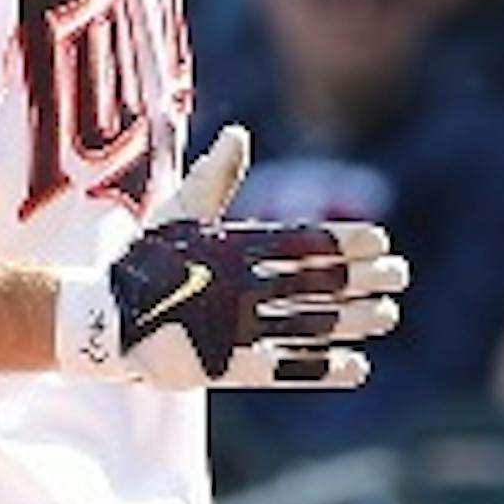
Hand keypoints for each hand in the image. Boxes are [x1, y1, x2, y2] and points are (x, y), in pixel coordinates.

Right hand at [57, 127, 409, 388]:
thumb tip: (239, 134)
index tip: (381, 241)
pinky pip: (287, 369)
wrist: (102, 321)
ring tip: (388, 315)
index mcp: (233, 247)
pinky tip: (358, 367)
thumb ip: (215, 177)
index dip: (345, 242)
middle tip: (400, 276)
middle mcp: (240, 286)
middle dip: (363, 279)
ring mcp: (236, 328)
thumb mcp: (178, 213)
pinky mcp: (228, 368)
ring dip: (354, 320)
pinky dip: (325, 368)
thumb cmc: (143, 263)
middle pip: (316, 282)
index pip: (303, 242)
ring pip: (311, 323)